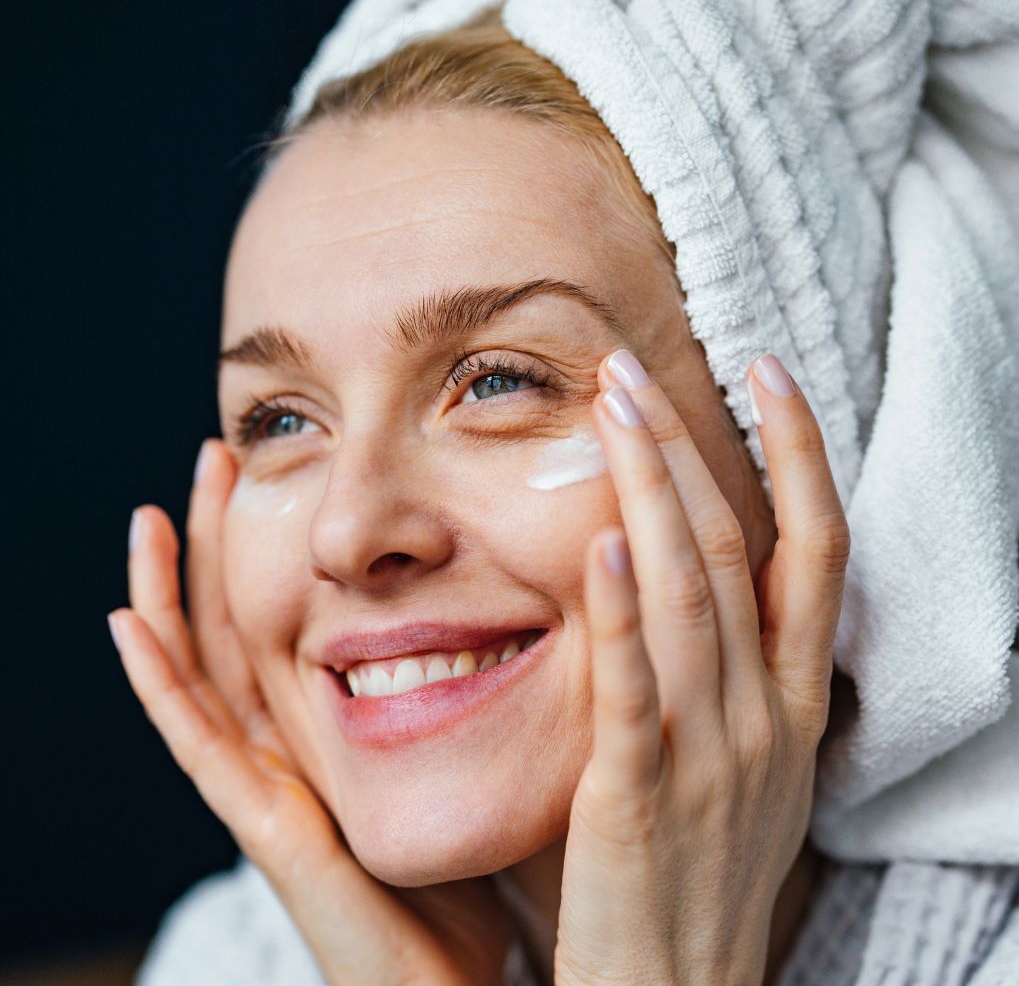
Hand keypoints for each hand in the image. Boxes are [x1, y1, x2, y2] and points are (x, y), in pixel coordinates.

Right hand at [109, 440, 516, 985]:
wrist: (462, 985)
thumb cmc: (473, 873)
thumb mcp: (470, 758)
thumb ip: (472, 690)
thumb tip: (511, 607)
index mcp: (338, 729)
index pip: (293, 619)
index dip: (276, 546)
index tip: (274, 468)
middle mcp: (294, 749)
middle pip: (239, 629)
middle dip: (217, 547)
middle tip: (211, 461)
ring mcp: (272, 788)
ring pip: (203, 674)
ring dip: (171, 594)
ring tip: (150, 518)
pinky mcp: (271, 830)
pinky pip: (201, 746)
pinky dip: (160, 685)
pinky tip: (131, 627)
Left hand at [553, 351, 848, 985]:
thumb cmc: (708, 867)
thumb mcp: (752, 761)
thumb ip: (738, 668)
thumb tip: (697, 568)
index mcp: (793, 700)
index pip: (818, 550)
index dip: (803, 454)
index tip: (770, 372)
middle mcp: (763, 713)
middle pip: (740, 548)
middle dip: (688, 447)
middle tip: (634, 370)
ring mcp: (707, 753)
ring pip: (692, 595)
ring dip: (653, 492)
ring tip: (612, 409)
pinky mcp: (637, 796)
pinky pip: (634, 691)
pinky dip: (620, 614)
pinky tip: (603, 544)